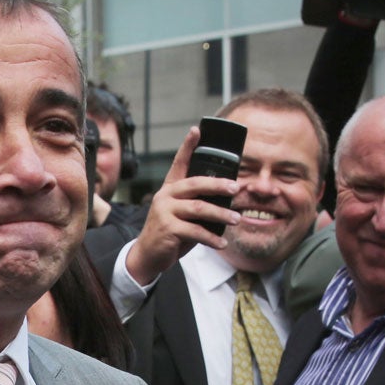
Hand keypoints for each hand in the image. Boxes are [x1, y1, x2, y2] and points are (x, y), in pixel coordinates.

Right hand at [120, 128, 241, 287]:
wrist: (148, 255)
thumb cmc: (171, 232)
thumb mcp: (183, 214)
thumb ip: (199, 204)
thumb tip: (230, 199)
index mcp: (170, 188)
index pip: (179, 163)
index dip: (188, 146)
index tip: (196, 130)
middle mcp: (166, 196)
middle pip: (195, 184)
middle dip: (218, 185)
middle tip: (237, 188)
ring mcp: (165, 212)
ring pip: (199, 208)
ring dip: (221, 214)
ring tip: (237, 219)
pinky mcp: (168, 229)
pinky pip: (196, 231)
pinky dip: (212, 238)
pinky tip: (222, 242)